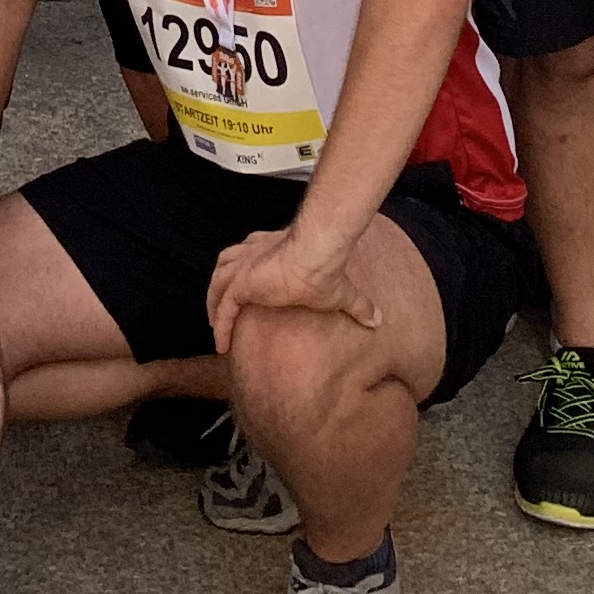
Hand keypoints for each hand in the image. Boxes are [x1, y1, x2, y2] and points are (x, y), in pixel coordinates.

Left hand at [207, 219, 382, 350]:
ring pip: (217, 284)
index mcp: (270, 250)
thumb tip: (379, 320)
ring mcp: (244, 267)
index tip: (243, 295)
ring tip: (215, 325)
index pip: (248, 257)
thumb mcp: (343, 292)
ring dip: (213, 304)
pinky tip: (220, 342)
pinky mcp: (241, 283)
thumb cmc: (326, 271)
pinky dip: (219, 325)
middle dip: (221, 287)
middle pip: (226, 266)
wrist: (316, 256)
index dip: (243, 274)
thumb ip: (359, 306)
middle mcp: (252, 253)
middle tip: (220, 311)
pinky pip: (222, 308)